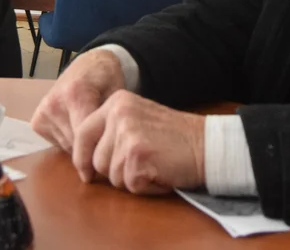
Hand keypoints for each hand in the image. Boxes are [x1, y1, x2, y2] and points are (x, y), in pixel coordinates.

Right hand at [31, 49, 125, 151]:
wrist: (89, 63)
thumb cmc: (107, 78)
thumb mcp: (117, 93)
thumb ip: (111, 119)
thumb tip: (110, 146)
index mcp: (75, 95)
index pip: (84, 136)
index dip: (100, 148)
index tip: (112, 151)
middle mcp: (54, 104)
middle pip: (76, 144)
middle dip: (92, 146)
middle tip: (105, 136)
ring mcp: (43, 113)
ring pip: (67, 146)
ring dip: (81, 145)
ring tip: (92, 129)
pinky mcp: (37, 121)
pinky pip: (58, 143)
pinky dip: (70, 140)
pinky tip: (78, 126)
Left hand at [72, 90, 204, 193]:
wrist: (207, 144)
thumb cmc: (173, 139)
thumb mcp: (137, 122)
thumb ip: (109, 134)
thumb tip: (83, 163)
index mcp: (116, 102)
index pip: (82, 133)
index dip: (82, 158)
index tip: (86, 173)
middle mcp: (118, 113)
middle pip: (96, 160)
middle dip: (114, 172)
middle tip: (142, 164)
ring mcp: (128, 133)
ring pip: (111, 176)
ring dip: (132, 180)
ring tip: (153, 166)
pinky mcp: (138, 155)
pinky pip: (131, 185)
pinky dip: (146, 187)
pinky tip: (161, 173)